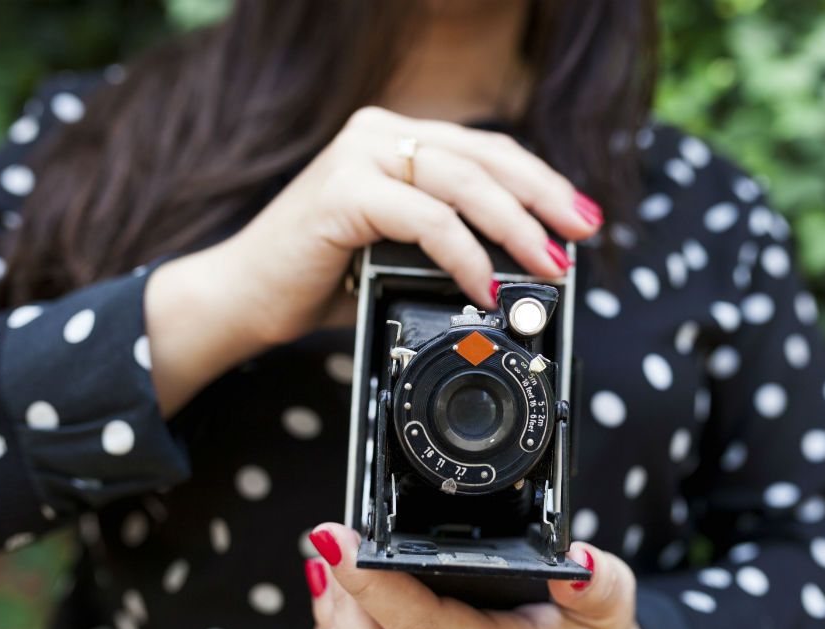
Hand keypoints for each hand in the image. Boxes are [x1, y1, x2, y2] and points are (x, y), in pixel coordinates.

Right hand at [145, 106, 602, 415]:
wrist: (244, 298)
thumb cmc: (321, 279)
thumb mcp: (398, 252)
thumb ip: (449, 241)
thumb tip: (523, 263)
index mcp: (393, 140)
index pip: (486, 151)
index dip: (540, 182)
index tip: (580, 219)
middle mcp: (377, 135)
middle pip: (486, 158)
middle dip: (543, 199)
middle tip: (580, 238)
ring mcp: (358, 157)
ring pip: (464, 183)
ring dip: (516, 228)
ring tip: (547, 266)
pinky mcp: (343, 191)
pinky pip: (427, 220)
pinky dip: (465, 254)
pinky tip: (485, 284)